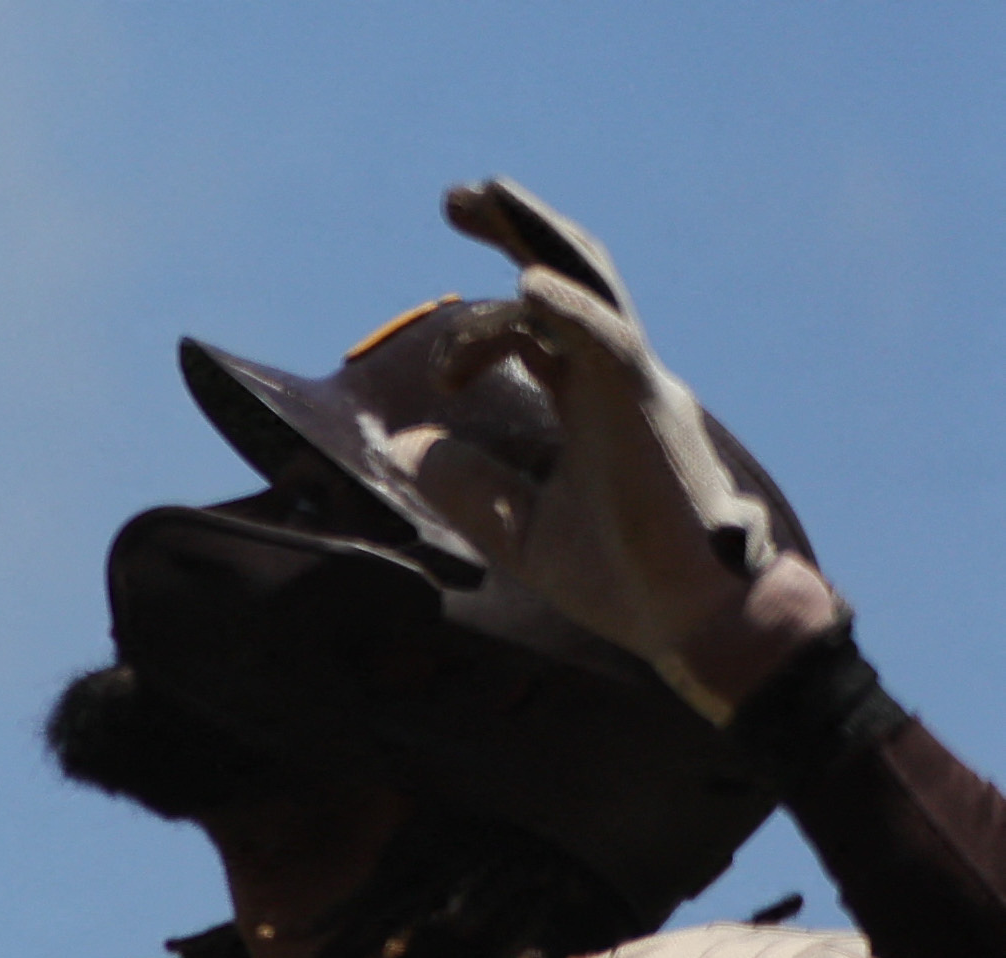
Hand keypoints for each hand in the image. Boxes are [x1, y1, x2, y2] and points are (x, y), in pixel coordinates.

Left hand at [429, 179, 839, 715]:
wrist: (693, 620)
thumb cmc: (624, 578)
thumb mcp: (520, 530)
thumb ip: (468, 486)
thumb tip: (407, 446)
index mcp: (591, 402)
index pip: (538, 330)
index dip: (483, 328)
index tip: (443, 380)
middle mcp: (616, 379)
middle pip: (567, 280)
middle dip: (516, 230)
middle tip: (458, 195)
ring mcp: (636, 385)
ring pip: (586, 288)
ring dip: (536, 239)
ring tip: (486, 197)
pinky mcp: (649, 408)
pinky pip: (609, 342)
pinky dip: (570, 311)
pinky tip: (531, 285)